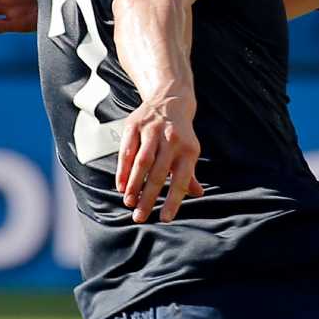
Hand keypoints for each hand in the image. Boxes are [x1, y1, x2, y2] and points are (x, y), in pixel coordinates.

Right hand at [118, 91, 203, 222]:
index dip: (173, 200)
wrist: (170, 99)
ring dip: (134, 185)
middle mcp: (172, 141)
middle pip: (159, 174)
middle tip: (139, 217)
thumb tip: (198, 194)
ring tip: (128, 203)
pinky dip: (123, 169)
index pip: (182, 180)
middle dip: (148, 197)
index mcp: (189, 150)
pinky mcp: (134, 125)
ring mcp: (152, 131)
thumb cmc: (180, 135)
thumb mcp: (189, 152)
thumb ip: (190, 175)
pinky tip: (120, 186)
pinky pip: (127, 150)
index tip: (164, 219)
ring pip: (142, 162)